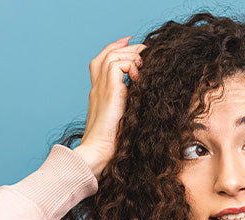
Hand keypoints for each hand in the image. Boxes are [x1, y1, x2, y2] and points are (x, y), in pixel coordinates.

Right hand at [75, 36, 145, 178]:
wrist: (100, 152)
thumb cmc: (115, 143)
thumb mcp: (125, 119)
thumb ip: (131, 104)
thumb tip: (147, 94)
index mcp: (99, 93)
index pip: (102, 61)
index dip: (115, 48)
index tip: (130, 41)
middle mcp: (97, 87)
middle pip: (107, 54)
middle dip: (128, 48)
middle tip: (146, 51)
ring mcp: (100, 88)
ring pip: (113, 56)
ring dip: (132, 56)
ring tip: (145, 66)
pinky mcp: (108, 91)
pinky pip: (118, 65)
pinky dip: (132, 66)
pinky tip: (140, 79)